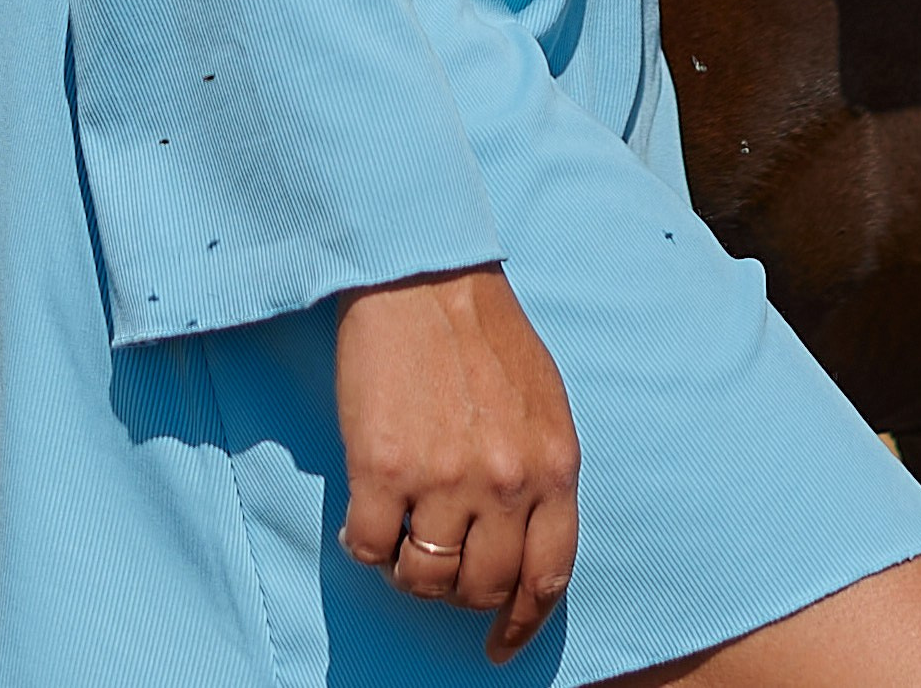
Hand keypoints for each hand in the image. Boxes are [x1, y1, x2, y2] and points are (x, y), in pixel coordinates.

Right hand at [335, 264, 579, 664]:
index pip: (547, 575)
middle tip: (439, 563)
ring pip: (424, 579)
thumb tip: (522, 541)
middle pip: (482, 587)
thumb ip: (539, 472)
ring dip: (410, 570)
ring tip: (404, 534)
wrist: (424, 276)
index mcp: (554, 463)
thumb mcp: (542, 403)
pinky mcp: (383, 469)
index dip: (521, 621)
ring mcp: (444, 478)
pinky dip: (366, 544)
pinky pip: (370, 550)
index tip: (500, 643)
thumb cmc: (484, 334)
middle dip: (458, 591)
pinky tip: (368, 514)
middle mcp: (505, 480)